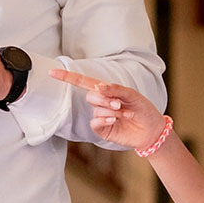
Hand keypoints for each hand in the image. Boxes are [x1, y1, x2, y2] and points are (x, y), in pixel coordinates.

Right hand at [49, 68, 166, 150]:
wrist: (151, 130)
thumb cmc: (143, 109)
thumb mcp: (132, 95)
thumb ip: (115, 89)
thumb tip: (98, 86)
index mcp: (106, 91)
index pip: (83, 82)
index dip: (67, 77)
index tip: (52, 72)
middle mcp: (101, 103)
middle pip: (90, 96)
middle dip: (105, 99)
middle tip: (119, 104)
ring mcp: (100, 116)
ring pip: (96, 109)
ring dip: (112, 111)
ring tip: (126, 114)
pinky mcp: (102, 130)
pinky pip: (95, 122)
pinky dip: (104, 120)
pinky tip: (114, 121)